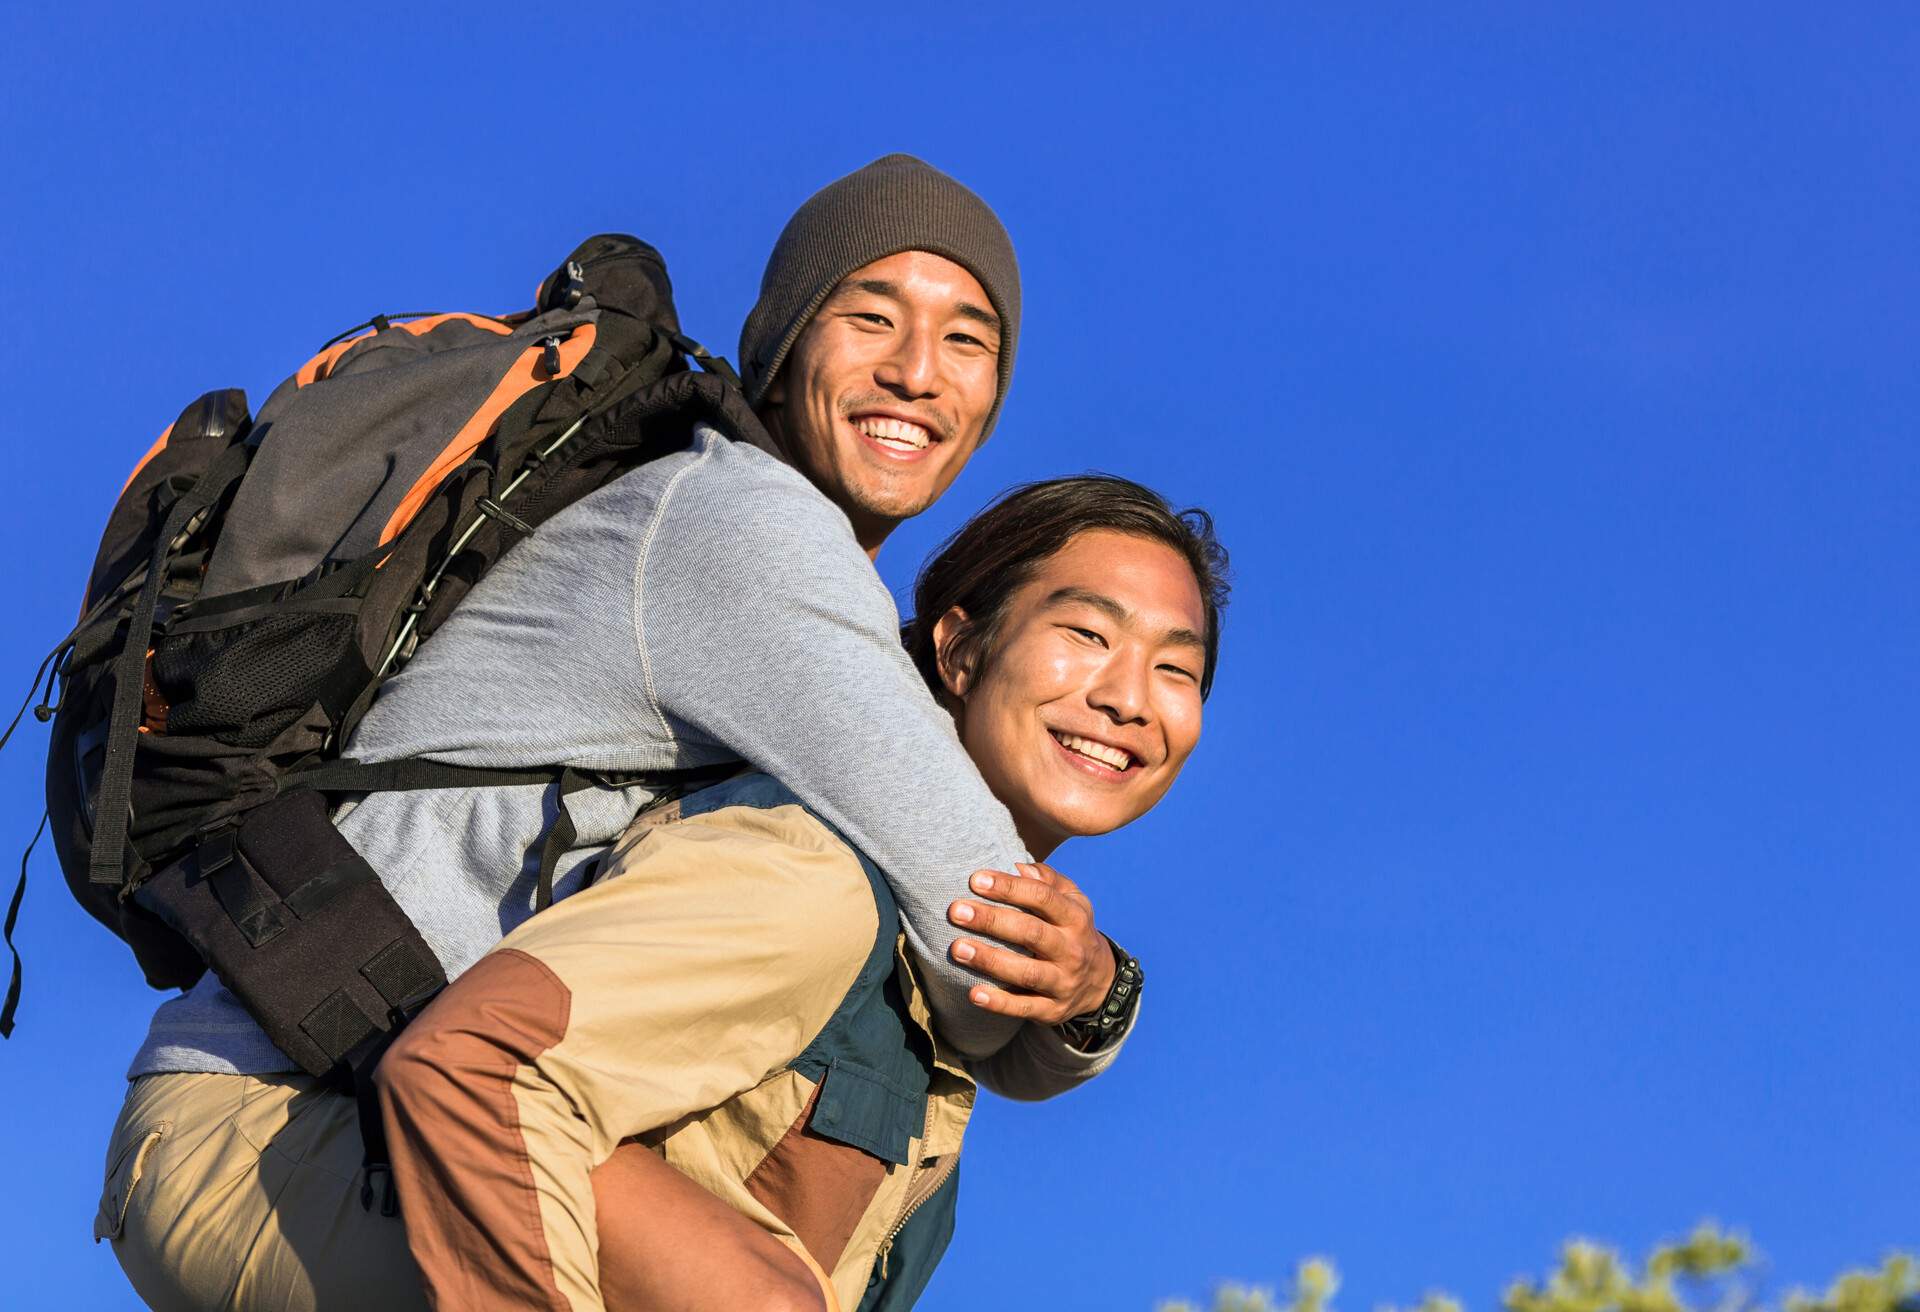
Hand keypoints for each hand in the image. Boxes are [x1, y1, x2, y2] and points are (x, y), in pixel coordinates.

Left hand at [948, 863, 1115, 1024]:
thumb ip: (1048, 880)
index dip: (1009, 888)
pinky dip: (999, 1003)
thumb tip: (1017, 867)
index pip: (1042, 898)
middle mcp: (1072, 949)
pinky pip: (1025, 1008)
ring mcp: (1063, 982)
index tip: (975, 880)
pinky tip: (973, 994)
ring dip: (990, 960)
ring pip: (1027, 972)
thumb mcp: (1072, 901)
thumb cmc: (1072, 930)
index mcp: (1075, 917)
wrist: (1100, 982)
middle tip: (956, 911)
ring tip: (958, 949)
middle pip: (1031, 933)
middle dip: (992, 921)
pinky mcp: (1053, 1010)